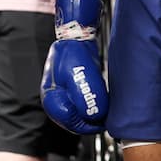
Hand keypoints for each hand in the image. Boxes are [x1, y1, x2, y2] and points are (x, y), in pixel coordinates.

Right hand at [41, 0, 108, 133]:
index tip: (104, 116)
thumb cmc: (74, 52)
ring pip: (79, 117)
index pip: (72, 123)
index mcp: (52, 100)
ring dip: (93, 114)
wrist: (75, 37)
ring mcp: (60, 99)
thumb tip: (97, 116)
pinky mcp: (68, 94)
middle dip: (92, 120)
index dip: (90, 122)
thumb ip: (87, 96)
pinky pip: (80, 108)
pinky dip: (91, 107)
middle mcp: (54, 102)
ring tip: (105, 105)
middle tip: (108, 114)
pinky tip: (100, 99)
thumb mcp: (81, 74)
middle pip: (75, 123)